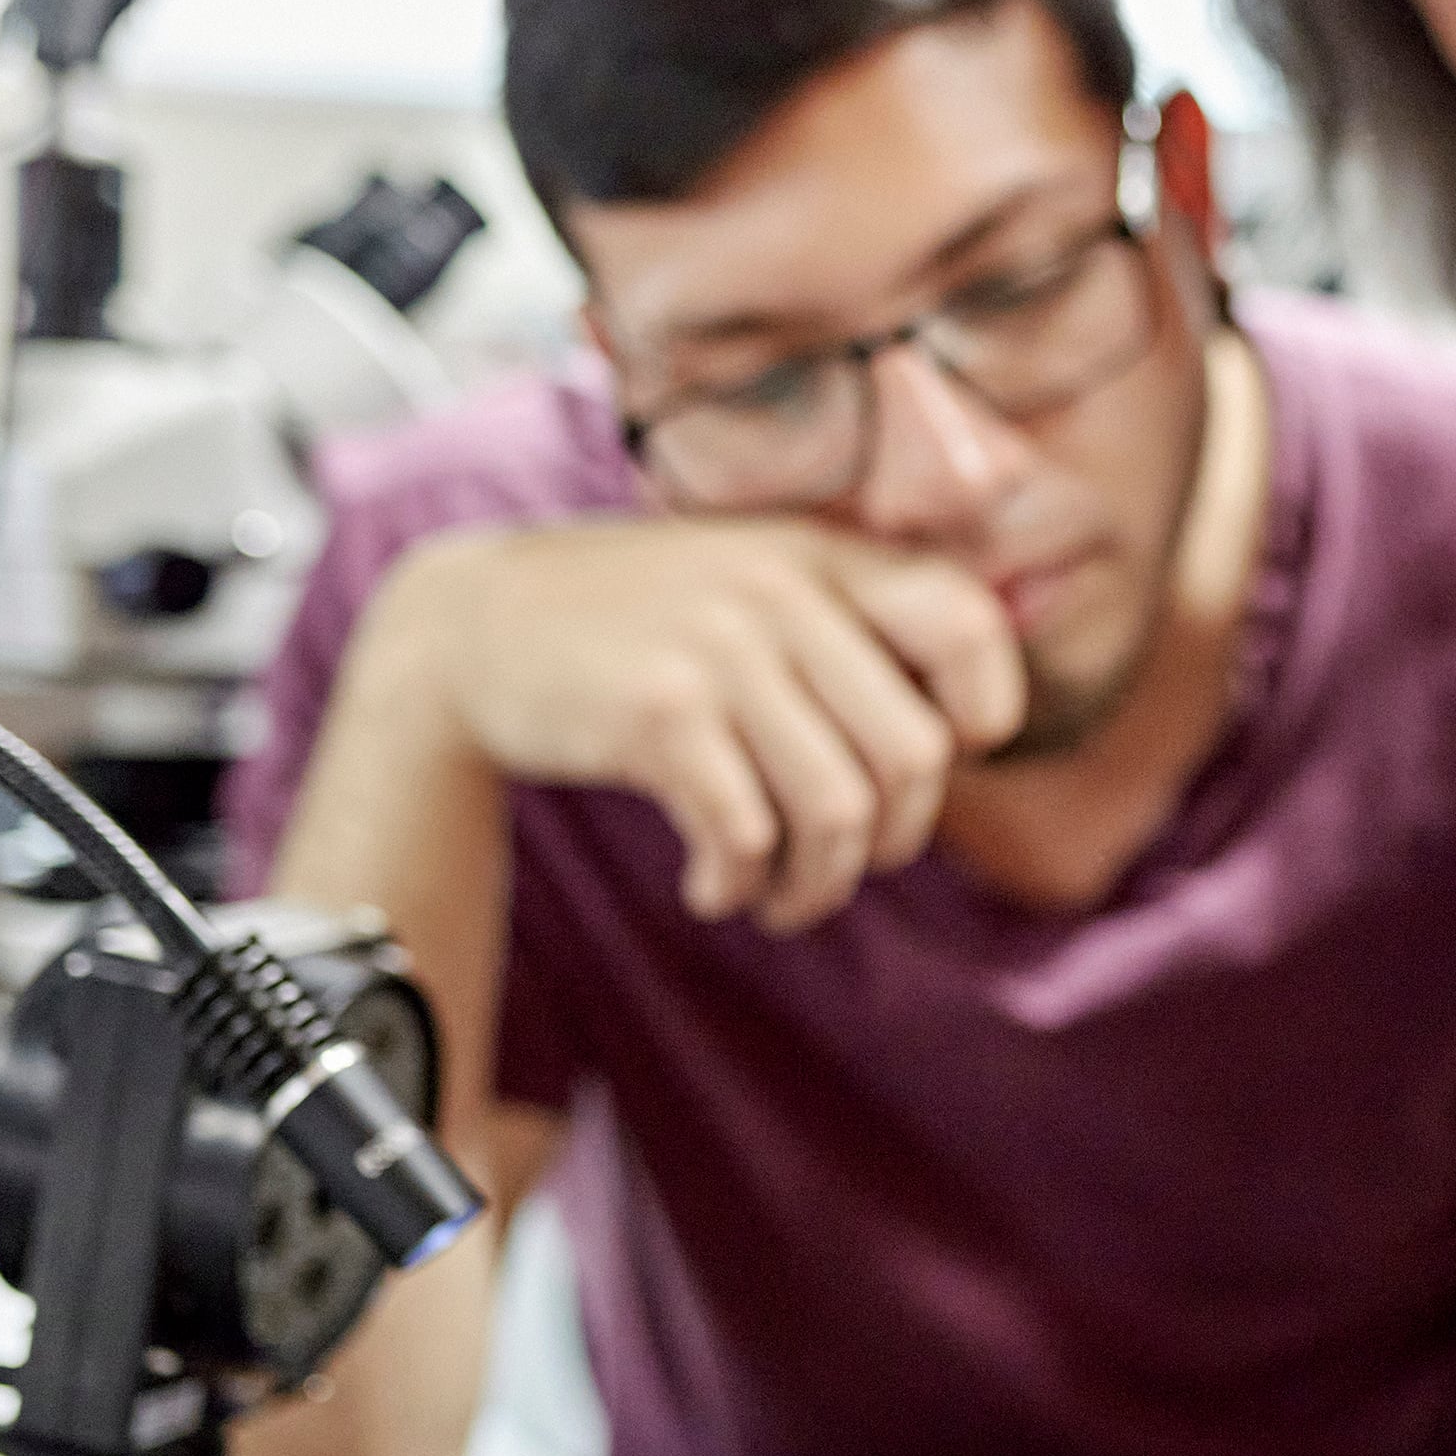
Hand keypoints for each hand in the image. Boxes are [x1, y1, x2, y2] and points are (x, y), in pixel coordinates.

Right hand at [376, 517, 1023, 929]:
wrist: (473, 625)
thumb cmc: (638, 626)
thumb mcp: (751, 585)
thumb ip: (848, 630)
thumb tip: (960, 742)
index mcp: (822, 558)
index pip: (968, 620)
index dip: (982, 709)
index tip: (941, 757)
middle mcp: (781, 594)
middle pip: (915, 755)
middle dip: (893, 841)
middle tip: (844, 862)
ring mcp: (720, 651)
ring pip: (837, 811)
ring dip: (816, 886)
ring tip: (779, 898)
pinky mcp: (657, 713)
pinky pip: (748, 834)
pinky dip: (740, 886)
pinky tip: (714, 888)